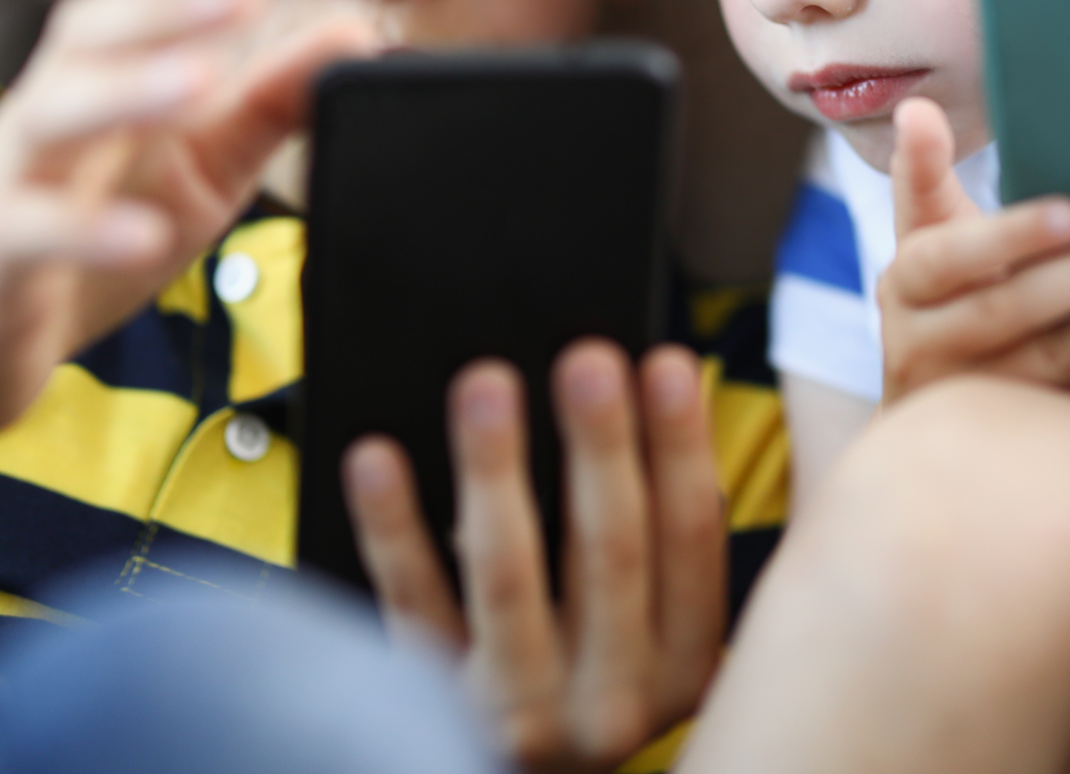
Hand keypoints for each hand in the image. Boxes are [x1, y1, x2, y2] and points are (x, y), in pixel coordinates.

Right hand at [0, 0, 375, 444]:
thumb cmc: (94, 234)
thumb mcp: (205, 166)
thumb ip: (271, 102)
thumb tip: (355, 35)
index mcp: (101, 80)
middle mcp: (51, 113)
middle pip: (88, 33)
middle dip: (166, 5)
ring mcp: (14, 181)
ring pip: (53, 114)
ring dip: (127, 90)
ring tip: (200, 79)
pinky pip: (31, 233)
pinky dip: (87, 230)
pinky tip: (143, 232)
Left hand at [344, 340, 724, 773]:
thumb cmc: (590, 674)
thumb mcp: (654, 629)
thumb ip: (658, 540)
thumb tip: (643, 391)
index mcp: (684, 660)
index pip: (691, 539)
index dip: (681, 445)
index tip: (664, 361)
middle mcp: (616, 696)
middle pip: (610, 551)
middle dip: (600, 444)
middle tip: (585, 358)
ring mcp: (527, 710)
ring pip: (510, 574)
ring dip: (497, 468)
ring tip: (485, 385)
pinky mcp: (441, 710)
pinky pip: (414, 604)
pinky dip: (393, 526)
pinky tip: (378, 460)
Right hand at [879, 97, 1069, 410]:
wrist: (924, 409)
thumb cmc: (941, 288)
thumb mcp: (922, 231)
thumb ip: (923, 169)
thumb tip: (916, 107)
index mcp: (906, 286)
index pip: (952, 258)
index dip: (1012, 237)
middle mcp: (927, 348)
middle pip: (1010, 312)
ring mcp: (975, 399)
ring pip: (1056, 366)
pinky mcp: (1021, 433)